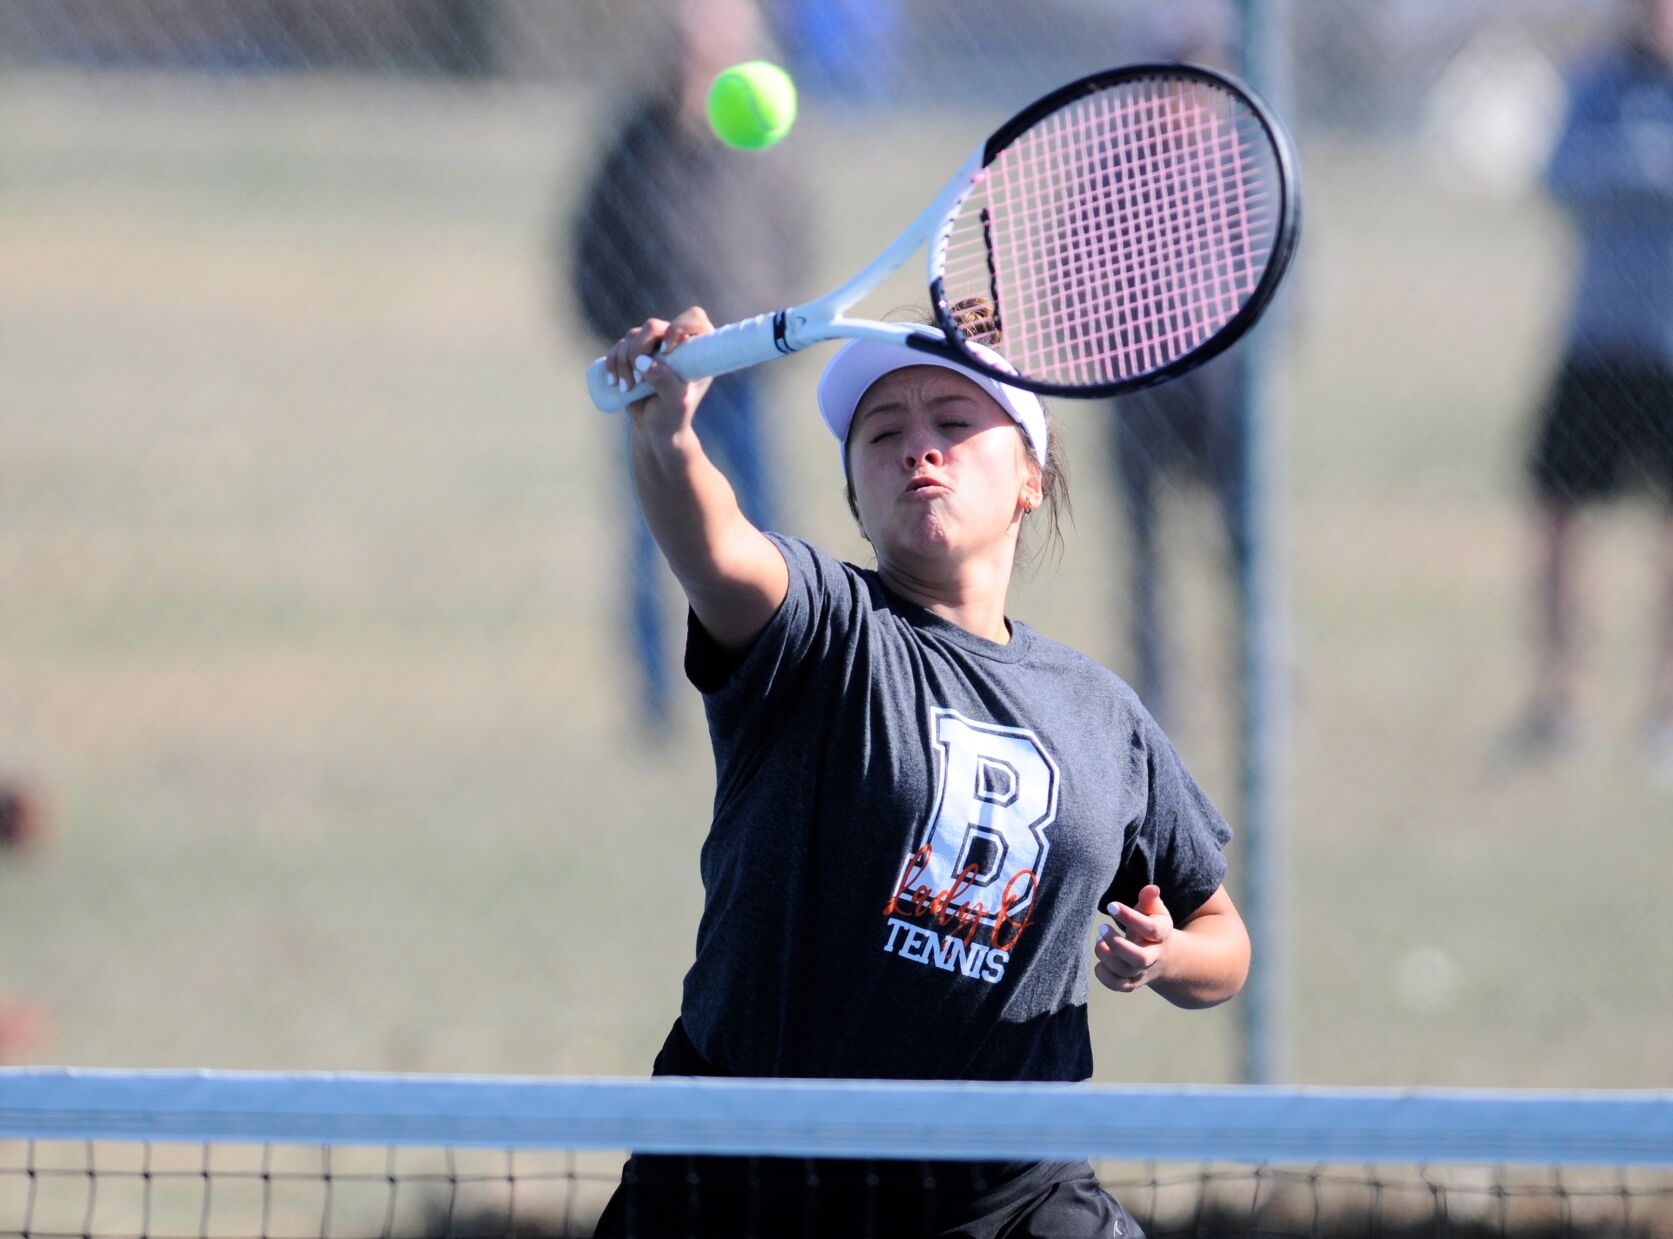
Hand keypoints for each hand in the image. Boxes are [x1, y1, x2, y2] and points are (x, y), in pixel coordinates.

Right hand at [603, 307, 714, 436]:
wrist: (656, 427)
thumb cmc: (674, 416)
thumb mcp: (675, 403)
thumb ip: (665, 382)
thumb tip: (644, 362)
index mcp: (698, 348)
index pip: (694, 319)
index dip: (677, 328)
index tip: (665, 352)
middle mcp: (677, 341)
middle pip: (653, 326)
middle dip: (638, 350)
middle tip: (638, 379)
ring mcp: (655, 344)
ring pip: (633, 335)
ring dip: (624, 361)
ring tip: (628, 387)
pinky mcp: (636, 351)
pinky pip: (619, 345)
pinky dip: (613, 361)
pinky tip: (614, 380)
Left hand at [1094, 885, 1173, 993]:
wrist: (1164, 958)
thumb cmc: (1151, 927)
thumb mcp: (1154, 911)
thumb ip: (1150, 900)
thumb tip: (1151, 888)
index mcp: (1161, 935)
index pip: (1151, 929)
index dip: (1130, 917)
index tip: (1111, 906)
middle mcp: (1153, 956)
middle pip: (1140, 958)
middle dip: (1117, 945)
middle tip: (1101, 928)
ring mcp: (1142, 972)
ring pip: (1125, 972)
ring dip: (1106, 956)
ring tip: (1099, 940)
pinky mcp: (1131, 983)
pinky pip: (1116, 985)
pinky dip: (1103, 975)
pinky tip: (1100, 961)